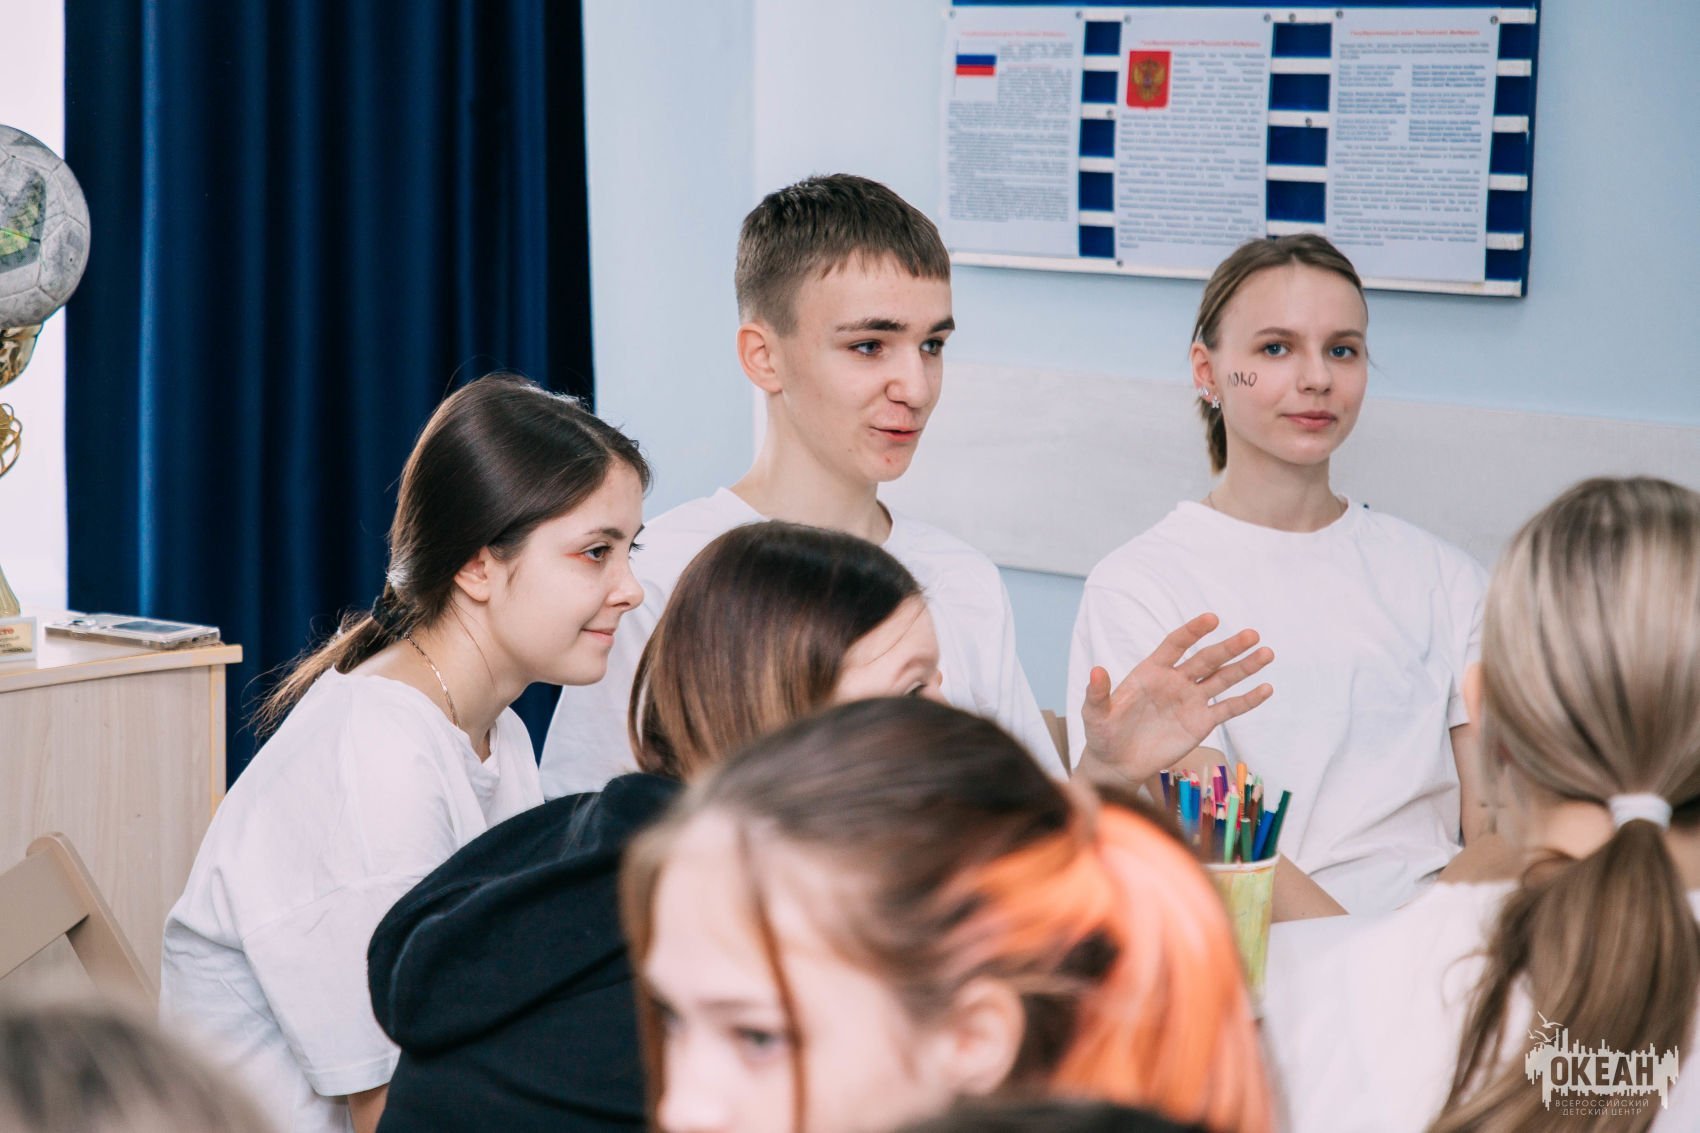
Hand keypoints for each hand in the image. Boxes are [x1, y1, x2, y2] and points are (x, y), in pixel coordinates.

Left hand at [1079, 612, 1272, 783]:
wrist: (1117, 762)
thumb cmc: (1104, 733)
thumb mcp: (1095, 713)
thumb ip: (1098, 693)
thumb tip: (1095, 670)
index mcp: (1151, 670)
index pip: (1176, 644)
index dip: (1193, 631)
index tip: (1212, 618)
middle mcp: (1176, 680)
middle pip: (1206, 659)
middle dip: (1229, 647)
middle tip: (1251, 634)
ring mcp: (1191, 700)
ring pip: (1222, 678)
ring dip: (1244, 667)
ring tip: (1266, 653)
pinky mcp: (1201, 722)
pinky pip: (1228, 708)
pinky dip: (1247, 699)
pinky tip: (1266, 688)